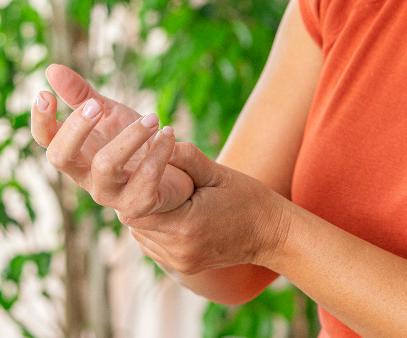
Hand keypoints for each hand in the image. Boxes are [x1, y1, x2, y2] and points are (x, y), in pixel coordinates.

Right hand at [31, 64, 194, 213]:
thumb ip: (81, 95)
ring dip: (131, 136)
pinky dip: (159, 152)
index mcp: (77, 154)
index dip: (41, 120)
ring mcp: (110, 194)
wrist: (172, 173)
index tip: (45, 94)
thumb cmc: (133, 143)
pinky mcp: (138, 204)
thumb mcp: (109, 113)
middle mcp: (86, 177)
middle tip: (97, 104)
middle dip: (76, 128)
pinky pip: (145, 178)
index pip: (46, 140)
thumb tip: (51, 68)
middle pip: (61, 157)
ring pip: (105, 166)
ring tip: (153, 116)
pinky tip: (169, 133)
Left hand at [124, 142, 292, 276]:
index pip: (136, 207)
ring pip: (140, 235)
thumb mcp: (219, 172)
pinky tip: (166, 211)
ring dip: (143, 212)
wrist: (271, 235)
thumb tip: (159, 138)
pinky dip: (153, 227)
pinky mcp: (181, 267)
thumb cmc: (248, 199)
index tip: (140, 167)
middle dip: (136, 196)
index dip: (134, 186)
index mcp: (186, 226)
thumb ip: (187, 157)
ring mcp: (179, 263)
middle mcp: (178, 250)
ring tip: (155, 191)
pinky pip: (152, 245)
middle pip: (134, 223)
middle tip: (142, 174)